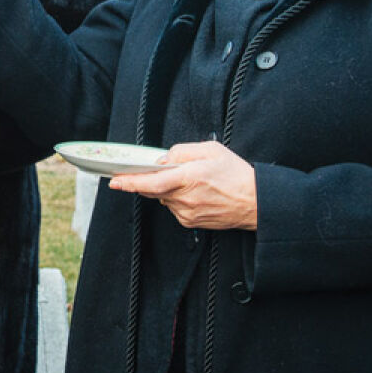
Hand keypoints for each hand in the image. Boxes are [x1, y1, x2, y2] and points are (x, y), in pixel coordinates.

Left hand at [108, 141, 257, 230]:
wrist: (256, 203)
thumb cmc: (237, 175)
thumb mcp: (211, 150)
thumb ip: (183, 151)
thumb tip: (164, 159)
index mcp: (188, 178)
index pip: (151, 182)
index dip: (130, 181)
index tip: (115, 180)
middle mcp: (185, 198)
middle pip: (153, 190)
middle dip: (147, 180)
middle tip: (146, 171)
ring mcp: (187, 213)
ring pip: (164, 198)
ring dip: (166, 188)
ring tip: (188, 180)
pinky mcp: (190, 222)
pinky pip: (174, 207)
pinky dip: (176, 198)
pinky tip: (194, 192)